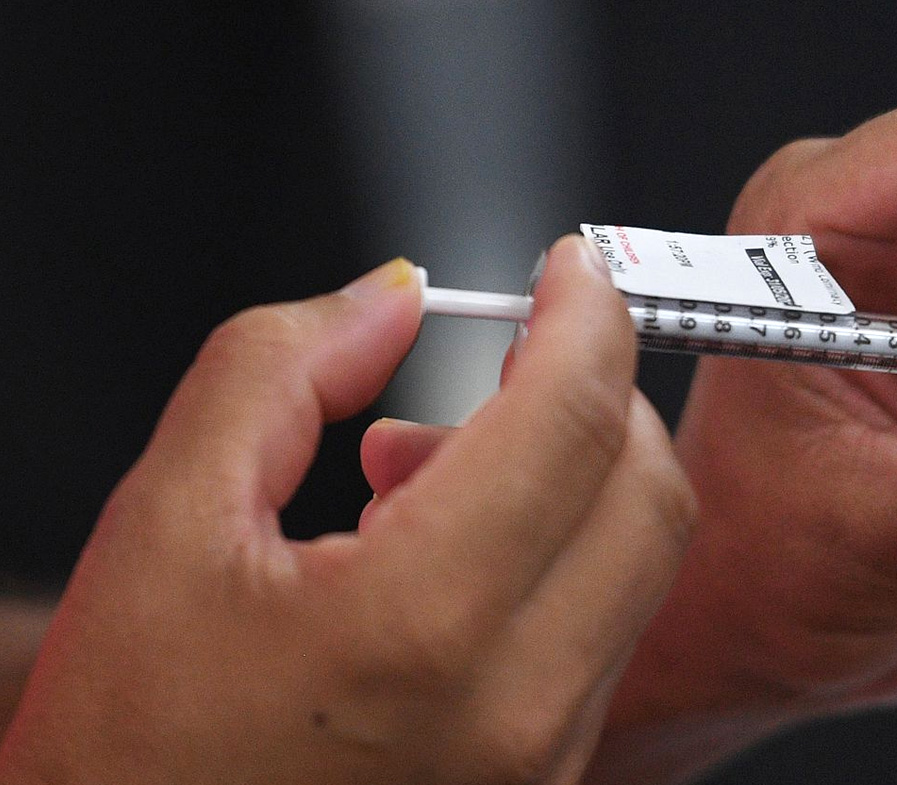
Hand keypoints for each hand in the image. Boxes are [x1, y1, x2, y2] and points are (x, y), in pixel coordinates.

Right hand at [0, 237, 695, 783]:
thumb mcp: (165, 524)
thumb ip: (281, 371)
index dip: (585, 316)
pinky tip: (450, 552)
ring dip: (577, 474)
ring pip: (640, 563)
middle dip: (597, 389)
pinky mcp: (545, 783)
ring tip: (427, 473)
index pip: (569, 421)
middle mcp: (510, 709)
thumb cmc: (128, 748)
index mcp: (417, 628)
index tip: (570, 271)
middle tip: (513, 354)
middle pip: (646, 490)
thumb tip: (391, 297)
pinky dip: (564, 555)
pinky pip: (606, 632)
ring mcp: (541, 761)